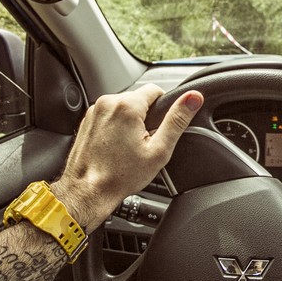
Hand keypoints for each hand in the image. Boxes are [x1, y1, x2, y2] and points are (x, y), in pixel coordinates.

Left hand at [53, 84, 202, 226]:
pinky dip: (116, 126)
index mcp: (127, 106)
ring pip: (124, 107)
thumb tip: (193, 98)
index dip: (164, 109)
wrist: (88, 191)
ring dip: (131, 121)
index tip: (159, 128)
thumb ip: (178, 120)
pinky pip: (110, 115)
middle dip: (146, 117)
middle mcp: (108, 103)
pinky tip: (116, 147)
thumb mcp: (159, 150)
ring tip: (128, 146)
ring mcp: (95, 111)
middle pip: (139, 99)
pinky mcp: (88, 120)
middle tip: (144, 142)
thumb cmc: (120, 176)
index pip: (156, 89)